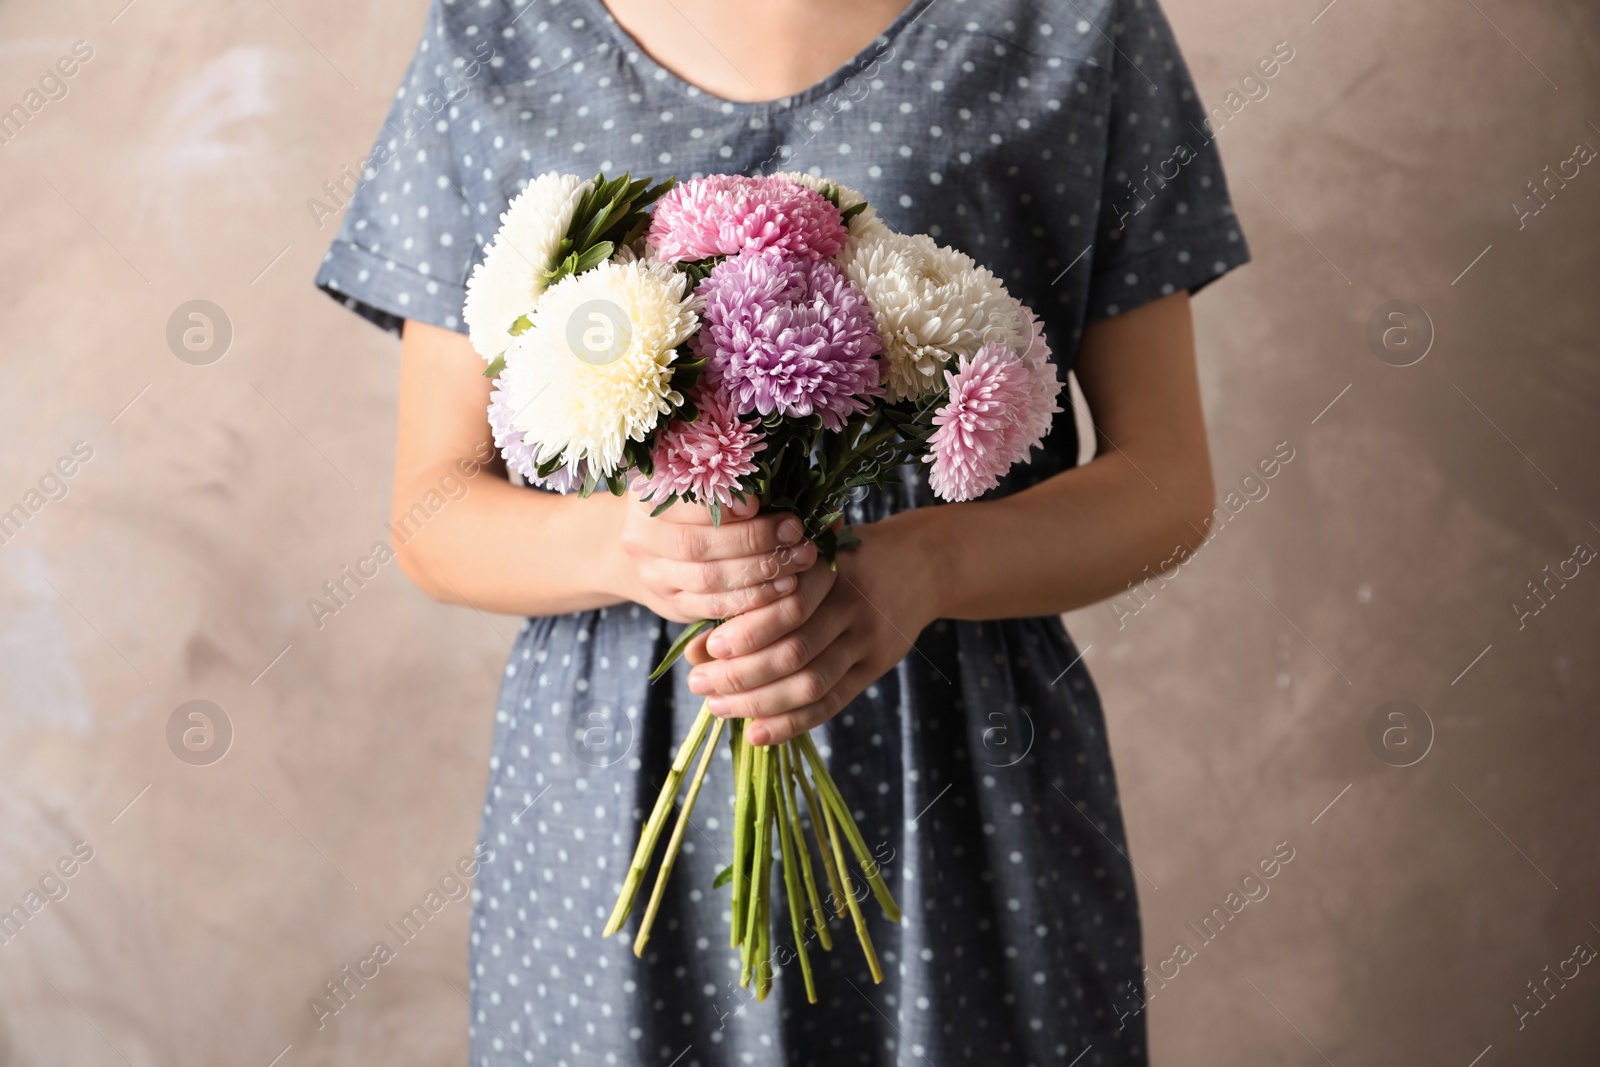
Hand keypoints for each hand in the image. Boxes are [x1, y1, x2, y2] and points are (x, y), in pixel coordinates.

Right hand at [614, 495, 817, 622]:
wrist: (648, 551)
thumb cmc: (686, 507)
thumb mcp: (693, 484)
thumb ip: (722, 483)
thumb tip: (777, 482)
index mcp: (646, 498)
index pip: (681, 502)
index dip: (721, 505)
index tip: (759, 503)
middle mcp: (641, 538)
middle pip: (698, 545)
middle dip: (754, 540)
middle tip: (795, 534)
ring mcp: (654, 576)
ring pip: (708, 580)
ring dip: (760, 572)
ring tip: (797, 561)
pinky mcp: (672, 605)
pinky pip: (713, 607)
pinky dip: (751, 599)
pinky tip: (782, 589)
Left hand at [684, 512, 941, 745]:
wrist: (920, 566)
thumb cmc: (843, 560)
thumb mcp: (806, 559)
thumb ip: (755, 596)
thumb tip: (695, 648)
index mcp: (830, 566)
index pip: (785, 605)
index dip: (744, 632)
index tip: (706, 648)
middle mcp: (853, 604)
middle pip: (793, 650)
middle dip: (739, 674)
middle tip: (700, 684)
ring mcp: (867, 640)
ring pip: (810, 683)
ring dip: (758, 703)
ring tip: (718, 707)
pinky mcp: (875, 668)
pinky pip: (830, 703)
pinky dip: (791, 723)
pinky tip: (757, 733)